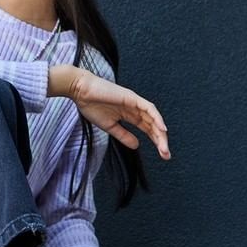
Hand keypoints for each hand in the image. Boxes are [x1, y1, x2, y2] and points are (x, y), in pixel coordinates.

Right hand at [50, 65, 169, 158]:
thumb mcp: (110, 126)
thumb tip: (137, 145)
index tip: (162, 155)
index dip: (155, 141)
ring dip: (160, 133)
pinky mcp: (132, 98)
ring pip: (153, 118)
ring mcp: (135, 102)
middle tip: (166, 155)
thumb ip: (123, 135)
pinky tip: (162, 129)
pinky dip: (157, 118)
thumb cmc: (91, 105)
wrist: (80, 91)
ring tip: (164, 147)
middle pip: (153, 125)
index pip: (147, 129)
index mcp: (129, 114)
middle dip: (161, 140)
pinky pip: (149, 108)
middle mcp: (135, 108)